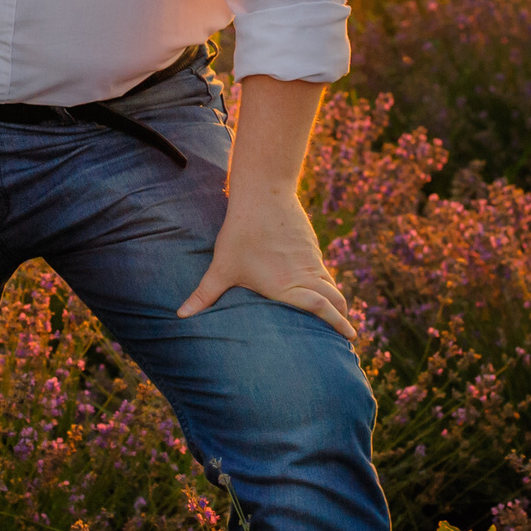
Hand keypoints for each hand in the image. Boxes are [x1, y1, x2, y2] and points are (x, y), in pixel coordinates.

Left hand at [177, 188, 356, 339]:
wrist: (263, 194)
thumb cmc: (241, 233)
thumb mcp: (222, 267)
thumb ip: (204, 295)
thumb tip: (180, 316)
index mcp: (287, 286)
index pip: (321, 308)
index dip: (338, 323)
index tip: (350, 335)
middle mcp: (304, 274)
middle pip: (334, 298)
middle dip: (343, 317)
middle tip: (349, 335)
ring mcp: (310, 259)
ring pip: (331, 283)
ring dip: (337, 300)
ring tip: (339, 313)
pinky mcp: (310, 246)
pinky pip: (323, 269)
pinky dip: (328, 283)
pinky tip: (322, 286)